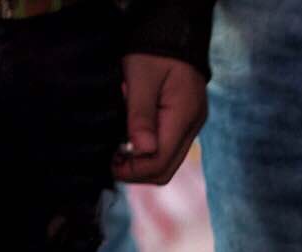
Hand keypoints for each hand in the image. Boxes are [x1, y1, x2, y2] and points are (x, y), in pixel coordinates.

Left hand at [114, 55, 205, 185]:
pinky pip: (169, 148)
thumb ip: (141, 116)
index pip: (159, 162)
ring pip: (167, 162)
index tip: (109, 162)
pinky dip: (149, 151)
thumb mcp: (141, 78)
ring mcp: (191, 125)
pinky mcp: (185, 121)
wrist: (174, 31)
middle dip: (137, 171)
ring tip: (120, 150)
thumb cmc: (154, 51)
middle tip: (112, 160)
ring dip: (142, 162)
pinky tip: (132, 139)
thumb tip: (141, 151)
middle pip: (165, 169)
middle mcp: (192, 127)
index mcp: (183, 117)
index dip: (132, 170)